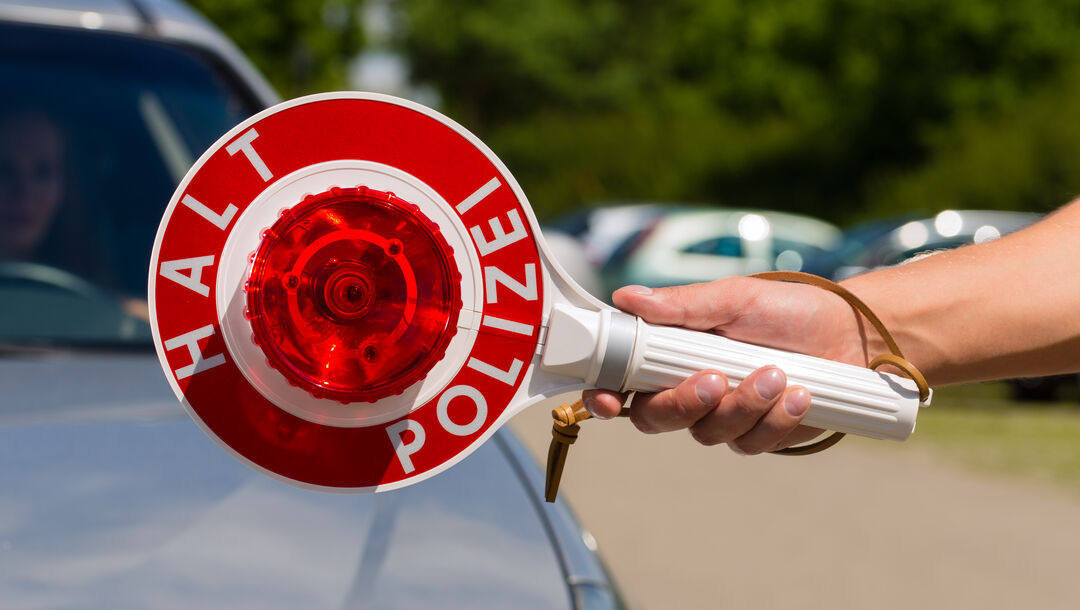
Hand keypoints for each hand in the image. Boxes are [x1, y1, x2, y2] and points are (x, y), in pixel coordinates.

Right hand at [583, 276, 868, 453]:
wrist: (851, 334)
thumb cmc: (789, 309)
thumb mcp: (734, 297)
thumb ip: (681, 305)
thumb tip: (626, 298)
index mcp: (670, 353)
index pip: (622, 381)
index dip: (605, 396)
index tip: (610, 398)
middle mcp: (688, 388)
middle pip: (655, 419)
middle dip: (684, 403)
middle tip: (715, 379)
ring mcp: (722, 416)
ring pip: (707, 433)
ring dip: (743, 405)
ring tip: (777, 373)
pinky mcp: (758, 435)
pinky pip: (750, 443)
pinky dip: (774, 419)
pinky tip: (799, 394)